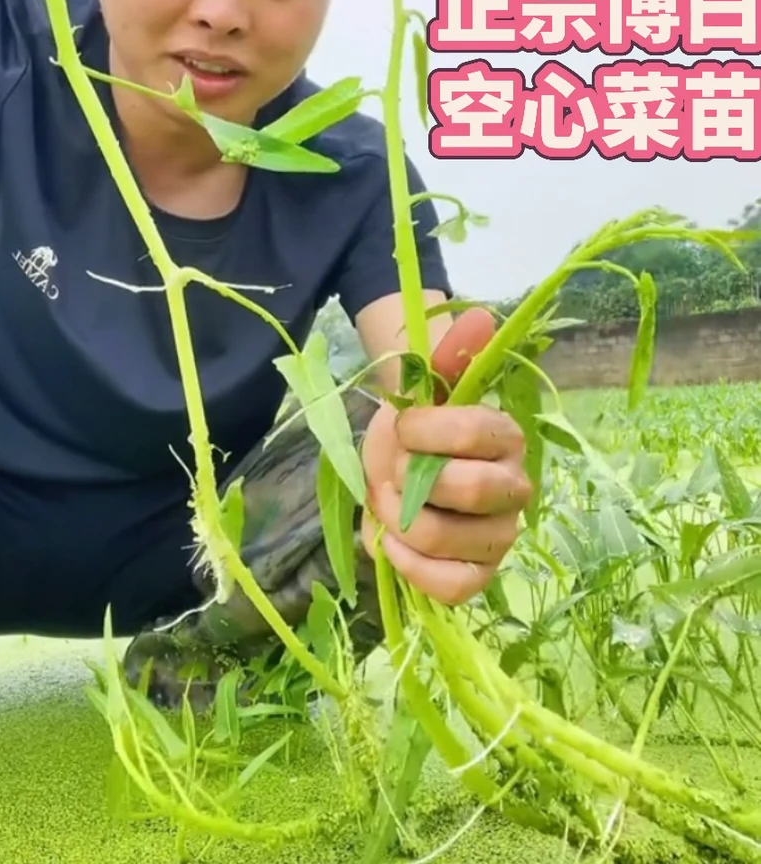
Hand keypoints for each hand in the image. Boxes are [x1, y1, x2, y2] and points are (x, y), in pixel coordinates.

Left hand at [360, 307, 531, 604]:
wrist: (398, 470)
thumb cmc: (413, 430)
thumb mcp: (420, 390)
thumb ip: (448, 356)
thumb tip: (481, 316)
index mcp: (506, 436)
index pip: (476, 432)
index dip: (425, 431)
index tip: (401, 427)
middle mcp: (515, 488)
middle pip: (471, 489)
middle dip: (411, 479)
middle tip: (391, 472)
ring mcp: (501, 537)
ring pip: (453, 540)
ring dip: (401, 522)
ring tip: (388, 506)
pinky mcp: (480, 576)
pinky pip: (453, 587)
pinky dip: (411, 567)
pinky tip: (393, 544)